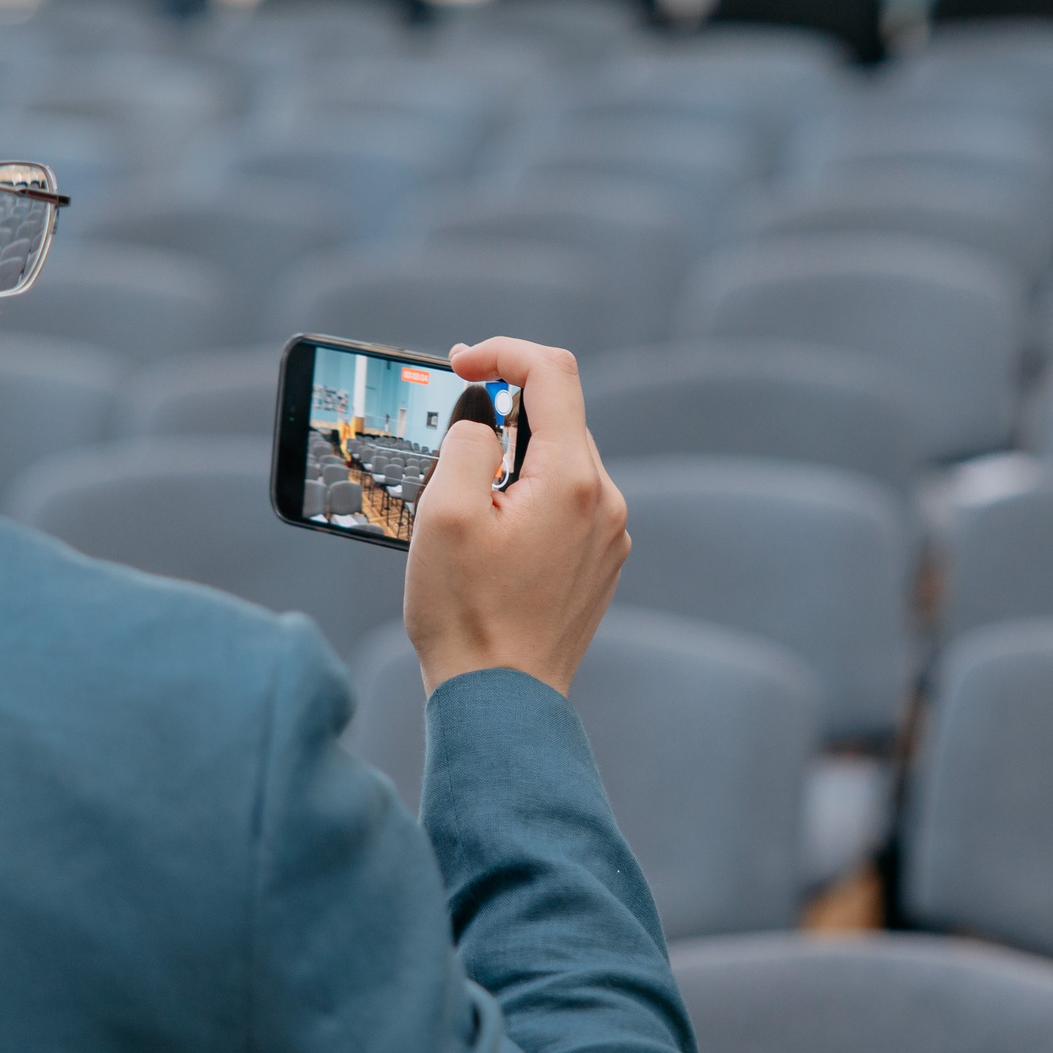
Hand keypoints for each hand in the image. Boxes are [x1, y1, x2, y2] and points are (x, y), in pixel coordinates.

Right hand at [404, 338, 628, 695]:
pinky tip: (491, 534)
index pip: (553, 373)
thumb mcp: (444, 512)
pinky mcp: (599, 561)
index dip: (502, 352)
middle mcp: (604, 501)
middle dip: (502, 409)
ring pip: (560, 460)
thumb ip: (467, 441)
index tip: (459, 363)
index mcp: (571, 479)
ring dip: (513, 457)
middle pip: (558, 416)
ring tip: (466, 501)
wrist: (501, 701)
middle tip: (448, 435)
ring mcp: (608, 534)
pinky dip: (528, 495)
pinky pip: (566, 501)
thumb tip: (483, 415)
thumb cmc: (467, 614)